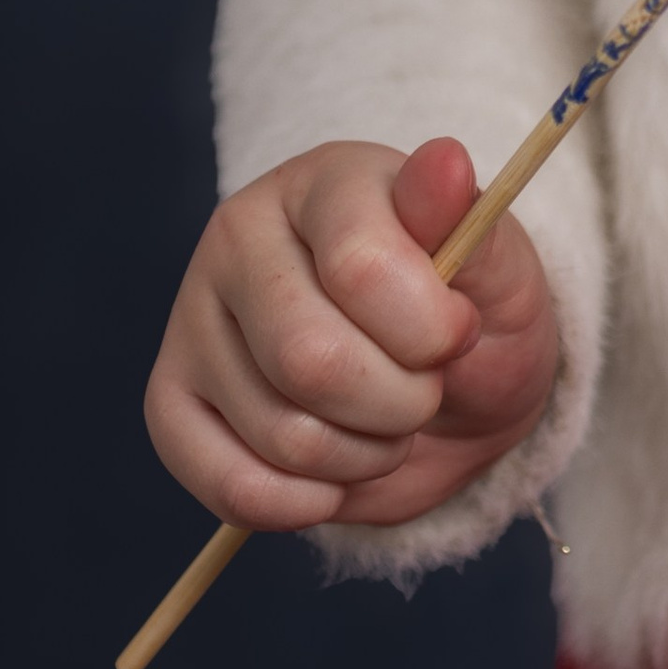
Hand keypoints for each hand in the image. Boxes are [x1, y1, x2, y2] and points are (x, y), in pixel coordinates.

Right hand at [145, 136, 558, 531]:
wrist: (448, 381)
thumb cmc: (468, 309)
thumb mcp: (496, 264)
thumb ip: (464, 222)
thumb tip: (447, 163)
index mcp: (325, 181)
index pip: (360, 266)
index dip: (429, 329)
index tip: (459, 332)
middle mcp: (240, 234)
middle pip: (308, 359)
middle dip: (396, 404)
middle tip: (425, 391)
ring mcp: (194, 316)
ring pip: (277, 432)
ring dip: (359, 457)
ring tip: (383, 424)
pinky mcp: (171, 399)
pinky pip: (223, 484)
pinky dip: (298, 504)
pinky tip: (334, 476)